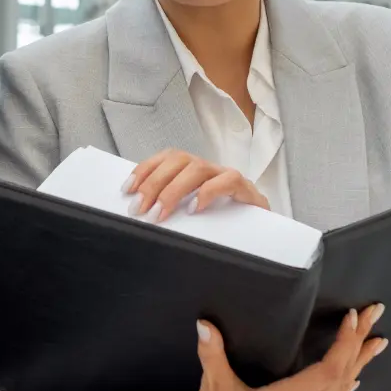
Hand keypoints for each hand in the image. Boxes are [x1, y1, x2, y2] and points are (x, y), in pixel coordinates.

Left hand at [123, 149, 268, 222]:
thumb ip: (169, 208)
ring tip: (159, 213)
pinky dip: (208, 192)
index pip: (165, 158)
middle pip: (177, 159)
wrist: (262, 232)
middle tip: (139, 209)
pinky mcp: (246, 190)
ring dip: (173, 190)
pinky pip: (228, 180)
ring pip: (198, 168)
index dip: (144, 170)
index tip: (127, 190)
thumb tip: (138, 212)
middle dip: (153, 183)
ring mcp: (226, 176)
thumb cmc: (220, 222)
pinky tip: (194, 208)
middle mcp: (208, 168)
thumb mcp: (189, 214)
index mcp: (191, 170)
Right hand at [169, 304, 387, 390]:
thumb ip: (211, 353)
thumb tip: (204, 322)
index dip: (343, 344)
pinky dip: (344, 384)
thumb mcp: (212, 389)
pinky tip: (354, 379)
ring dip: (358, 363)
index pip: (327, 371)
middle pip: (342, 376)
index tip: (350, 317)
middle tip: (374, 314)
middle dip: (358, 344)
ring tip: (376, 342)